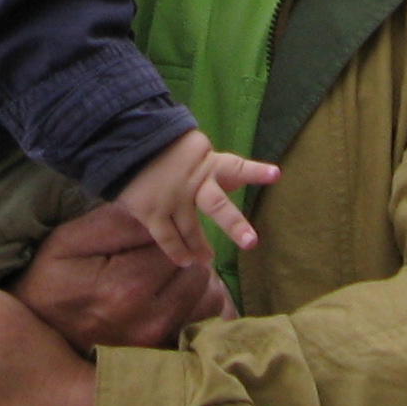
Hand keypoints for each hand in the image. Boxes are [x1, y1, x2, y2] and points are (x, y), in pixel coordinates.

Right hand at [14, 203, 230, 349]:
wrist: (36, 328)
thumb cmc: (52, 277)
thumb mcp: (72, 239)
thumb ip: (119, 224)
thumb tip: (162, 214)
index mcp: (127, 288)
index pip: (178, 247)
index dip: (167, 234)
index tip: (147, 236)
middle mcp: (149, 321)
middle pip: (198, 273)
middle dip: (183, 257)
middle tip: (156, 254)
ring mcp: (158, 344)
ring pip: (209, 298)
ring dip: (194, 281)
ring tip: (166, 274)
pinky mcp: (162, 354)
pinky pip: (203, 323)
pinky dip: (196, 306)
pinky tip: (171, 296)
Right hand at [113, 128, 281, 268]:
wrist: (130, 144)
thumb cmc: (173, 151)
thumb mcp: (199, 152)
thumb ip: (219, 169)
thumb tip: (243, 181)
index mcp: (209, 165)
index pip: (237, 168)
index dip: (256, 172)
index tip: (276, 174)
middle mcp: (193, 183)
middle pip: (216, 206)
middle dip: (234, 225)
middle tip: (250, 242)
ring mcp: (172, 199)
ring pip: (190, 230)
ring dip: (200, 247)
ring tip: (206, 259)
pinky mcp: (151, 211)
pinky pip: (167, 238)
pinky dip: (177, 251)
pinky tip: (185, 261)